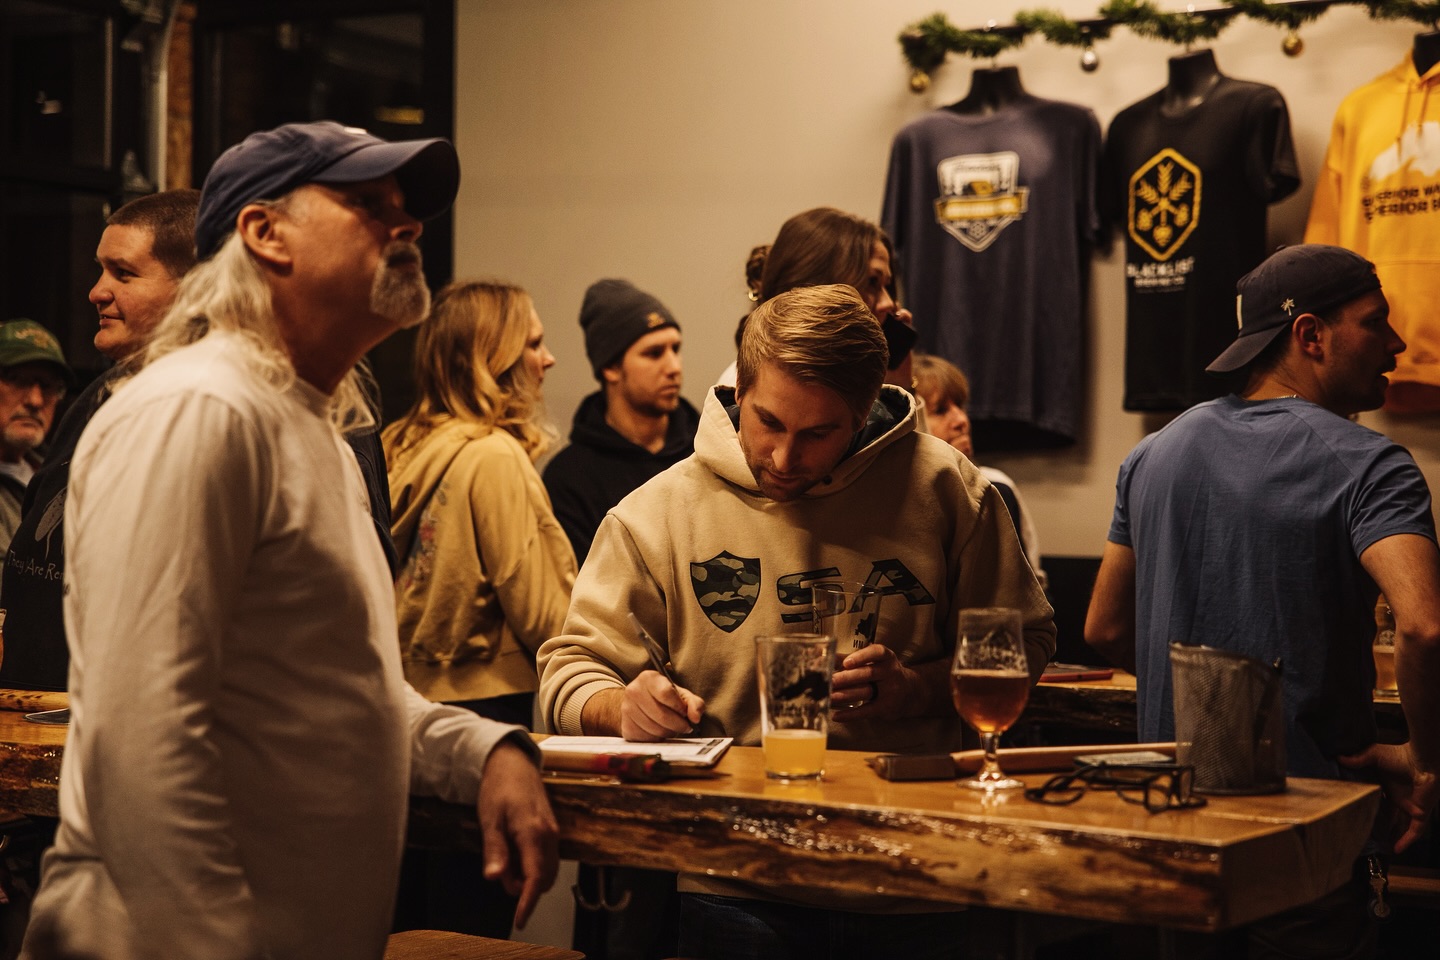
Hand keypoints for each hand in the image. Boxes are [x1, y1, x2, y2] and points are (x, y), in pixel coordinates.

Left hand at [477, 738, 559, 928]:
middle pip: (543, 879)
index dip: (527, 903)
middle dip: (523, 887)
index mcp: (534, 834)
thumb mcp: (489, 820)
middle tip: (498, 869)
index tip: (520, 920)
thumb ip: (495, 850)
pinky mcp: (552, 830)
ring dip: (527, 876)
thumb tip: (495, 878)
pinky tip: (513, 851)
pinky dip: (532, 865)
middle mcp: (550, 836)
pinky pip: (547, 858)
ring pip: (547, 870)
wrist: (513, 762)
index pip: (535, 879)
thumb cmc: (498, 787)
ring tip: (504, 857)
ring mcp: (553, 833)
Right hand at [621, 670, 704, 740]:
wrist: (641, 704)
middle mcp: (634, 691)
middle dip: (678, 725)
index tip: (684, 713)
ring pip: (655, 729)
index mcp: (649, 678)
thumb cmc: (665, 698)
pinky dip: (657, 739)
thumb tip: (695, 718)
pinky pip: (646, 739)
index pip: (666, 694)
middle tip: (684, 726)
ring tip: (671, 728)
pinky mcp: (625, 727)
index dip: (679, 707)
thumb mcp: (682, 695)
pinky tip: (659, 733)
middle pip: (661, 715)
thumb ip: (694, 703)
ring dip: (668, 733)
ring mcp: (626, 709)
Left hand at [830, 644, 924, 720]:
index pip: (876, 653)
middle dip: (846, 678)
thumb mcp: (875, 662)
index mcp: (886, 657)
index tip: (846, 662)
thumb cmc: (884, 674)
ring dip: (845, 695)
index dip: (861, 657)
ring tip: (828, 696)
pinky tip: (836, 715)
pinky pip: (866, 711)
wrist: (911, 692)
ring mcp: (890, 690)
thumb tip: (828, 655)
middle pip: (868, 674)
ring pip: (866, 692)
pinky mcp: (886, 708)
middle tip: (829, 681)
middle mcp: (890, 672)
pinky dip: (850, 714)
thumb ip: (852, 658)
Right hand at [1339, 742, 1439, 852]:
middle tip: (1367, 835)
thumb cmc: (1400, 755)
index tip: (1357, 814)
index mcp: (1390, 786)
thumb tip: (1338, 757)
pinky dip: (1406, 840)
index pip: (1379, 800)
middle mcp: (1401, 798)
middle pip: (1389, 816)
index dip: (1370, 808)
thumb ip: (1358, 758)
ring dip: (1393, 837)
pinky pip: (1414, 831)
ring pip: (1401, 826)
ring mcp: (1411, 807)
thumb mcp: (1374, 755)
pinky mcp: (1419, 813)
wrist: (1421, 761)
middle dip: (1381, 826)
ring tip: (1381, 848)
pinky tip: (1397, 850)